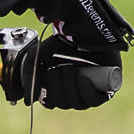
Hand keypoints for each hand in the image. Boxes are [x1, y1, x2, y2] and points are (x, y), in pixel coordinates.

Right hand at [1, 40, 121, 108]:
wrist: (83, 29)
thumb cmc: (60, 43)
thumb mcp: (37, 58)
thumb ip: (29, 79)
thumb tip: (28, 102)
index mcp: (58, 88)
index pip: (51, 103)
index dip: (48, 94)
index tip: (46, 77)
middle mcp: (74, 91)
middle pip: (64, 103)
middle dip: (58, 86)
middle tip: (58, 68)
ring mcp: (90, 90)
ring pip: (78, 103)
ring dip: (71, 87)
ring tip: (70, 68)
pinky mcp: (106, 86)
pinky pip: (96, 100)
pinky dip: (87, 93)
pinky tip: (83, 81)